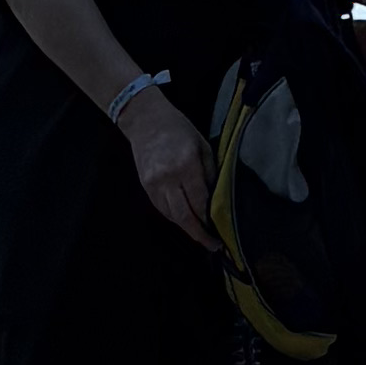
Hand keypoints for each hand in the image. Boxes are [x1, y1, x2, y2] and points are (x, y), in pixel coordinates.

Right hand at [112, 89, 214, 248]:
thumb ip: (210, 173)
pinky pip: (161, 208)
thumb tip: (216, 200)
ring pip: (171, 215)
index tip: (220, 232)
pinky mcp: (145, 186)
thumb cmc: (178, 129)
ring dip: (187, 227)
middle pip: (183, 215)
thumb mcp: (203, 146)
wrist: (145, 120)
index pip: (200, 202)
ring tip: (201, 233)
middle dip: (198, 234)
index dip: (210, 220)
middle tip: (212, 244)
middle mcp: (168, 177)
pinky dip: (174, 217)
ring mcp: (154, 183)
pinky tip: (185, 219)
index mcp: (186, 165)